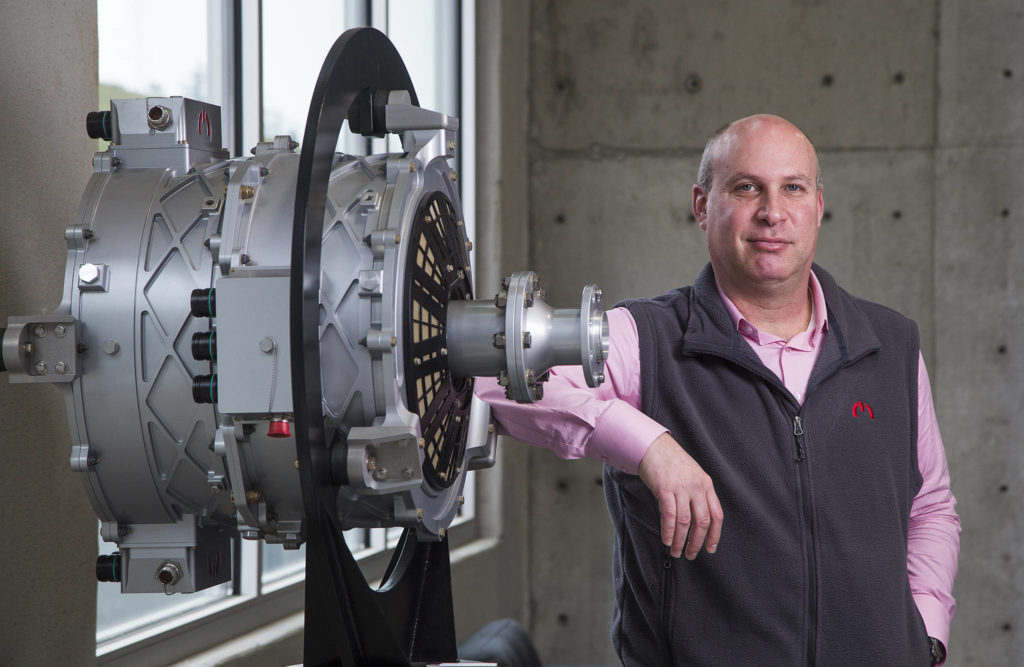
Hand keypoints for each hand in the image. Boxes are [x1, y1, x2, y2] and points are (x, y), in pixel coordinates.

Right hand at [637, 432, 723, 559]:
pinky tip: (666, 539)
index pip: (716, 515)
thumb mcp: (693, 475)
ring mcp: (681, 488)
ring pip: (684, 522)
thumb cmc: (672, 462)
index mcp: (706, 485)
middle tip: (690, 554)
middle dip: (697, 542)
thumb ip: (698, 494)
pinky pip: (669, 515)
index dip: (714, 535)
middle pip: (701, 522)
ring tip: (676, 551)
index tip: (710, 548)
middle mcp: (697, 487)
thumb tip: (698, 521)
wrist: (654, 446)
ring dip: (680, 540)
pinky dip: (668, 531)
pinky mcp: (664, 489)